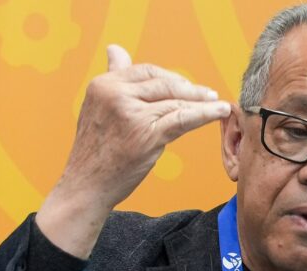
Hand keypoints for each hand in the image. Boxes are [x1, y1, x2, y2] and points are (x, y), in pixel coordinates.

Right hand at [36, 44, 230, 257]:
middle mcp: (115, 94)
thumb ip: (113, 79)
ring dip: (201, 102)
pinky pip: (183, 118)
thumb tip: (115, 49)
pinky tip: (219, 111)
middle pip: (164, 83)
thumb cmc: (95, 150)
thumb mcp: (97, 106)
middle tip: (208, 94)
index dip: (171, 77)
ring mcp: (132, 113)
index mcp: (103, 84)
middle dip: (189, 89)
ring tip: (218, 104)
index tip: (186, 85)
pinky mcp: (147, 134)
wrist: (87, 184)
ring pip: (176, 101)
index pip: (146, 71)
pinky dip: (205, 114)